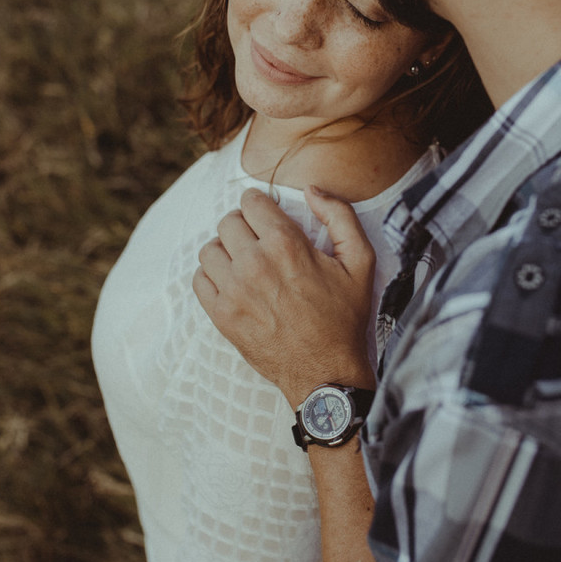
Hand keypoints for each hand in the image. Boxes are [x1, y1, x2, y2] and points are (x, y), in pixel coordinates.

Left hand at [193, 186, 377, 405]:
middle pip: (228, 221)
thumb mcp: (360, 261)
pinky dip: (212, 276)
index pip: (251, 201)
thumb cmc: (345, 317)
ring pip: (209, 249)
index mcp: (286, 244)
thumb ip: (339, 216)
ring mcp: (234, 290)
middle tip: (257, 240)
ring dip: (225, 250)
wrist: (326, 371)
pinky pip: (200, 279)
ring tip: (243, 261)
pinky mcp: (222, 315)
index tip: (266, 216)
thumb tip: (311, 190)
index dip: (260, 204)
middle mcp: (255, 262)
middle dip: (243, 225)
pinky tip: (232, 283)